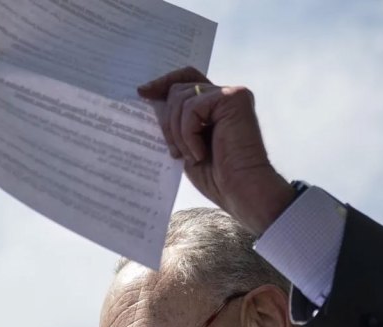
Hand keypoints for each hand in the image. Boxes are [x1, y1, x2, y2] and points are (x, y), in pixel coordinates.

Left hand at [138, 67, 295, 233]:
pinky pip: (192, 107)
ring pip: (181, 98)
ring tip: (191, 155)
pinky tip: (200, 153)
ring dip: (178, 132)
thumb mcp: (185, 144)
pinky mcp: (234, 98)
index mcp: (215, 105)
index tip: (142, 92)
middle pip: (178, 89)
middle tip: (174, 151)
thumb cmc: (216, 176)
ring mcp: (232, 95)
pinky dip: (188, 134)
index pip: (187, 78)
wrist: (240, 191)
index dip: (164, 82)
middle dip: (167, 121)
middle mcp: (226, 95)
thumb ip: (174, 120)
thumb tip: (149, 96)